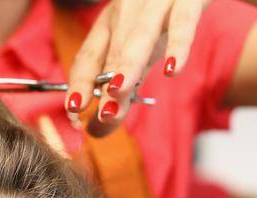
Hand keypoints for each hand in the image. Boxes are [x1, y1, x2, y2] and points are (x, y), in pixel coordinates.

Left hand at [63, 0, 208, 134]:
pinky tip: (173, 69)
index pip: (87, 58)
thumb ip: (125, 83)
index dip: (78, 85)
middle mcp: (127, 11)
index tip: (73, 113)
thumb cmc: (166, 14)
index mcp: (110, 23)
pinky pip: (183, 21)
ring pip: (139, 35)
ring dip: (127, 64)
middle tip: (100, 116)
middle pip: (112, 52)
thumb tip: (99, 127)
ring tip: (118, 91)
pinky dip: (178, 45)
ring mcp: (157, 2)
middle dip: (103, 84)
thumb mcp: (141, 45)